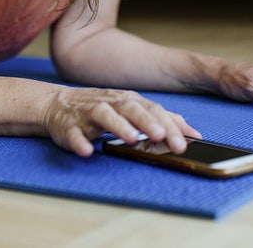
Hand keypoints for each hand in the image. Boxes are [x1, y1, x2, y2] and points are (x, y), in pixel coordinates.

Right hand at [43, 87, 200, 157]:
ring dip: (118, 126)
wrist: (59, 104)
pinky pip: (74, 134)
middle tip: (161, 137)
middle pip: (132, 109)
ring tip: (131, 139)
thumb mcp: (134, 109)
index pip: (153, 110)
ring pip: (104, 115)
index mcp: (129, 100)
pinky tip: (87, 151)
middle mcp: (111, 103)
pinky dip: (80, 141)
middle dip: (147, 122)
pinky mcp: (70, 126)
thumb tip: (194, 133)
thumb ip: (162, 119)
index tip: (185, 143)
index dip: (169, 126)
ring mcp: (89, 114)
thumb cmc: (104, 108)